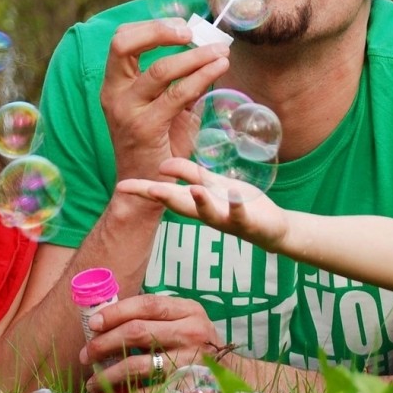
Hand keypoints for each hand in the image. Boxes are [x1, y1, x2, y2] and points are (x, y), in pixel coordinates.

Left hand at [78, 293, 223, 392]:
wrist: (232, 377)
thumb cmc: (198, 345)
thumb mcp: (186, 321)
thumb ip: (156, 317)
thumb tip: (105, 321)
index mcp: (189, 311)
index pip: (147, 305)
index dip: (116, 312)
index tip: (94, 323)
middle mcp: (191, 333)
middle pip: (137, 333)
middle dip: (104, 343)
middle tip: (86, 354)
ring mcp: (189, 362)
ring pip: (137, 365)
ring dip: (108, 375)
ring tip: (92, 382)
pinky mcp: (185, 390)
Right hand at [102, 19, 229, 181]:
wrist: (147, 188)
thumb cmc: (160, 146)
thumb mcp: (167, 107)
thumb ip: (181, 81)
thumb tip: (209, 51)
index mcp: (114, 85)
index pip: (121, 40)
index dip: (150, 26)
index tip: (182, 26)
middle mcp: (113, 94)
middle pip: (123, 44)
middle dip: (160, 30)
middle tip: (193, 32)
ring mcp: (126, 111)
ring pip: (159, 69)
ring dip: (196, 56)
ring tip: (222, 51)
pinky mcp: (145, 128)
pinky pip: (177, 95)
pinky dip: (201, 76)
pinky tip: (219, 68)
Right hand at [117, 156, 288, 251]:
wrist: (272, 228)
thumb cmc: (238, 204)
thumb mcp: (212, 184)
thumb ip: (189, 173)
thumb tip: (162, 164)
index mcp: (196, 202)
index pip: (166, 195)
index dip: (143, 190)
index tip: (121, 186)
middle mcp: (207, 213)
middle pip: (182, 206)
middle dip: (165, 197)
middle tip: (147, 189)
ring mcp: (227, 219)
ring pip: (209, 213)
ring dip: (201, 202)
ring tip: (194, 189)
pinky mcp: (248, 222)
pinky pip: (240, 214)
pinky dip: (235, 204)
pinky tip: (232, 193)